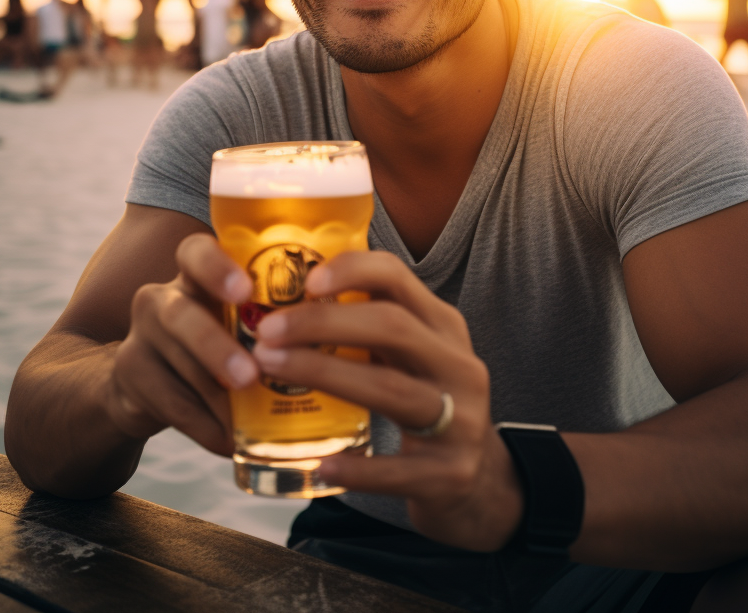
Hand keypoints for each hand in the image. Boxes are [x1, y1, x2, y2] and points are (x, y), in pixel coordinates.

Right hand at [105, 233, 256, 454]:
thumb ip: (271, 322)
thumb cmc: (215, 343)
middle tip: (250, 376)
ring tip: (247, 421)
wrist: (146, 383)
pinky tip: (228, 441)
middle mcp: (163, 297)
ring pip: (178, 363)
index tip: (245, 291)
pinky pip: (170, 403)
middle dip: (216, 346)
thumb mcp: (234, 323)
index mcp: (196, 275)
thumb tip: (334, 344)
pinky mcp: (128, 374)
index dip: (217, 267)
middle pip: (181, 313)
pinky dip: (204, 425)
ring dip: (217, 396)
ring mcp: (141, 334)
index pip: (197, 252)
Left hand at [252, 250, 522, 550]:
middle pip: (392, 327)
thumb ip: (368, 325)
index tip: (307, 279)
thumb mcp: (413, 353)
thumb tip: (286, 298)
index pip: (399, 278)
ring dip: (326, 374)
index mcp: (443, 326)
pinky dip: (358, 467)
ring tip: (271, 369)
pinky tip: (321, 461)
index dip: (353, 271)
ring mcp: (461, 419)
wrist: (480, 477)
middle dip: (324, 323)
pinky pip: (398, 469)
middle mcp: (458, 364)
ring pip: (391, 389)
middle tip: (267, 330)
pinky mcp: (452, 473)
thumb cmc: (425, 400)